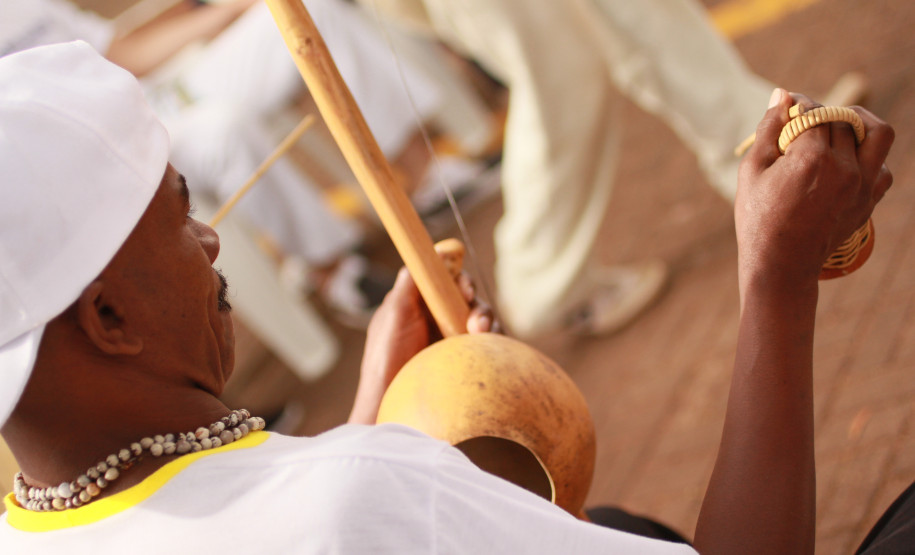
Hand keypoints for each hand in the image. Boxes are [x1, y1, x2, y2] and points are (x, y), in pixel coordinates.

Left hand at [348, 264, 493, 424]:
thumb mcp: (393, 314)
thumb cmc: (384, 359)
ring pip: (481, 317)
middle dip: (474, 301)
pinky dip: (492, 341)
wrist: (389, 401)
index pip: (446, 278)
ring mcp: (452, 338)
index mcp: (420, 301)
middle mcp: (438, 316)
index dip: (458, 278)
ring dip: (485, 320)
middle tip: (474, 316)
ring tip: (479, 332)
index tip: (462, 287)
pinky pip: (488, 344)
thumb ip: (409, 283)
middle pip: (467, 297)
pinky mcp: (466, 358)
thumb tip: (429, 251)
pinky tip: (486, 345)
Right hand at [735, 89, 893, 287]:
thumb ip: (769, 129)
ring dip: (861, 123)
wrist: (781, 264)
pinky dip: (868, 157)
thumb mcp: (753, 170)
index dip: (799, 105)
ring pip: (878, 133)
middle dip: (822, 115)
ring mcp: (862, 185)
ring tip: (842, 126)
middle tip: (804, 125)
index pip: (813, 112)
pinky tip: (846, 163)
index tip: (789, 108)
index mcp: (810, 158)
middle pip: (842, 120)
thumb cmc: (758, 218)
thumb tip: (783, 94)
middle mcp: (843, 168)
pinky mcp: (869, 200)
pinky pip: (882, 166)